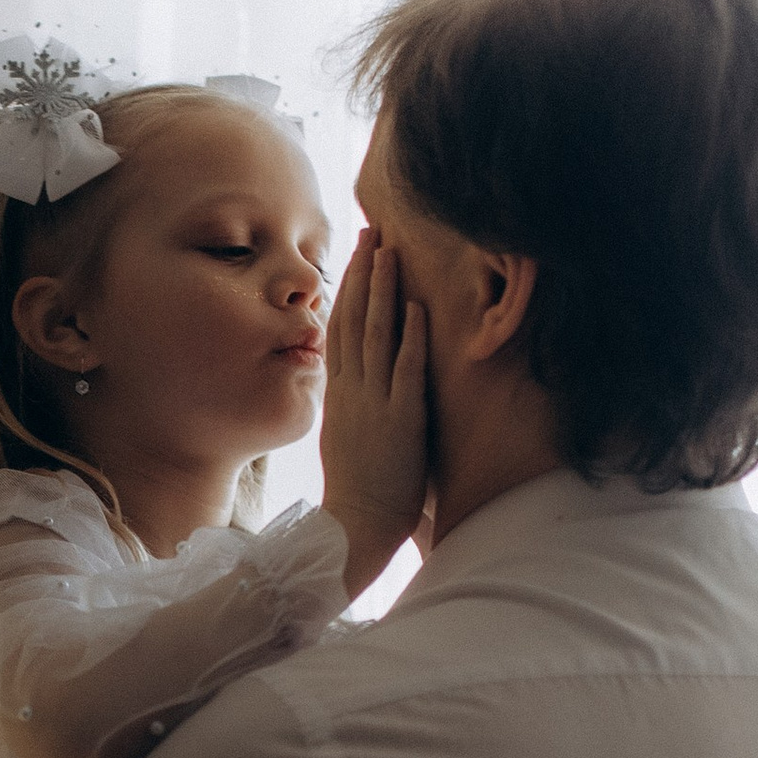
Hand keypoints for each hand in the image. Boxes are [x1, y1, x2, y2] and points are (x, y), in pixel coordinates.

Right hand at [320, 230, 428, 598]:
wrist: (353, 527)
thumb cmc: (356, 492)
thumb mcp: (347, 439)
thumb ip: (354, 407)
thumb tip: (358, 388)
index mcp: (338, 394)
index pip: (339, 329)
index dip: (349, 288)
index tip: (356, 256)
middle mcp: (352, 391)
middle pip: (353, 320)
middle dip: (363, 273)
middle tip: (371, 231)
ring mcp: (375, 403)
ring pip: (376, 335)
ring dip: (384, 291)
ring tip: (389, 251)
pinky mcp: (400, 421)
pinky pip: (406, 371)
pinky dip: (412, 338)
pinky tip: (419, 307)